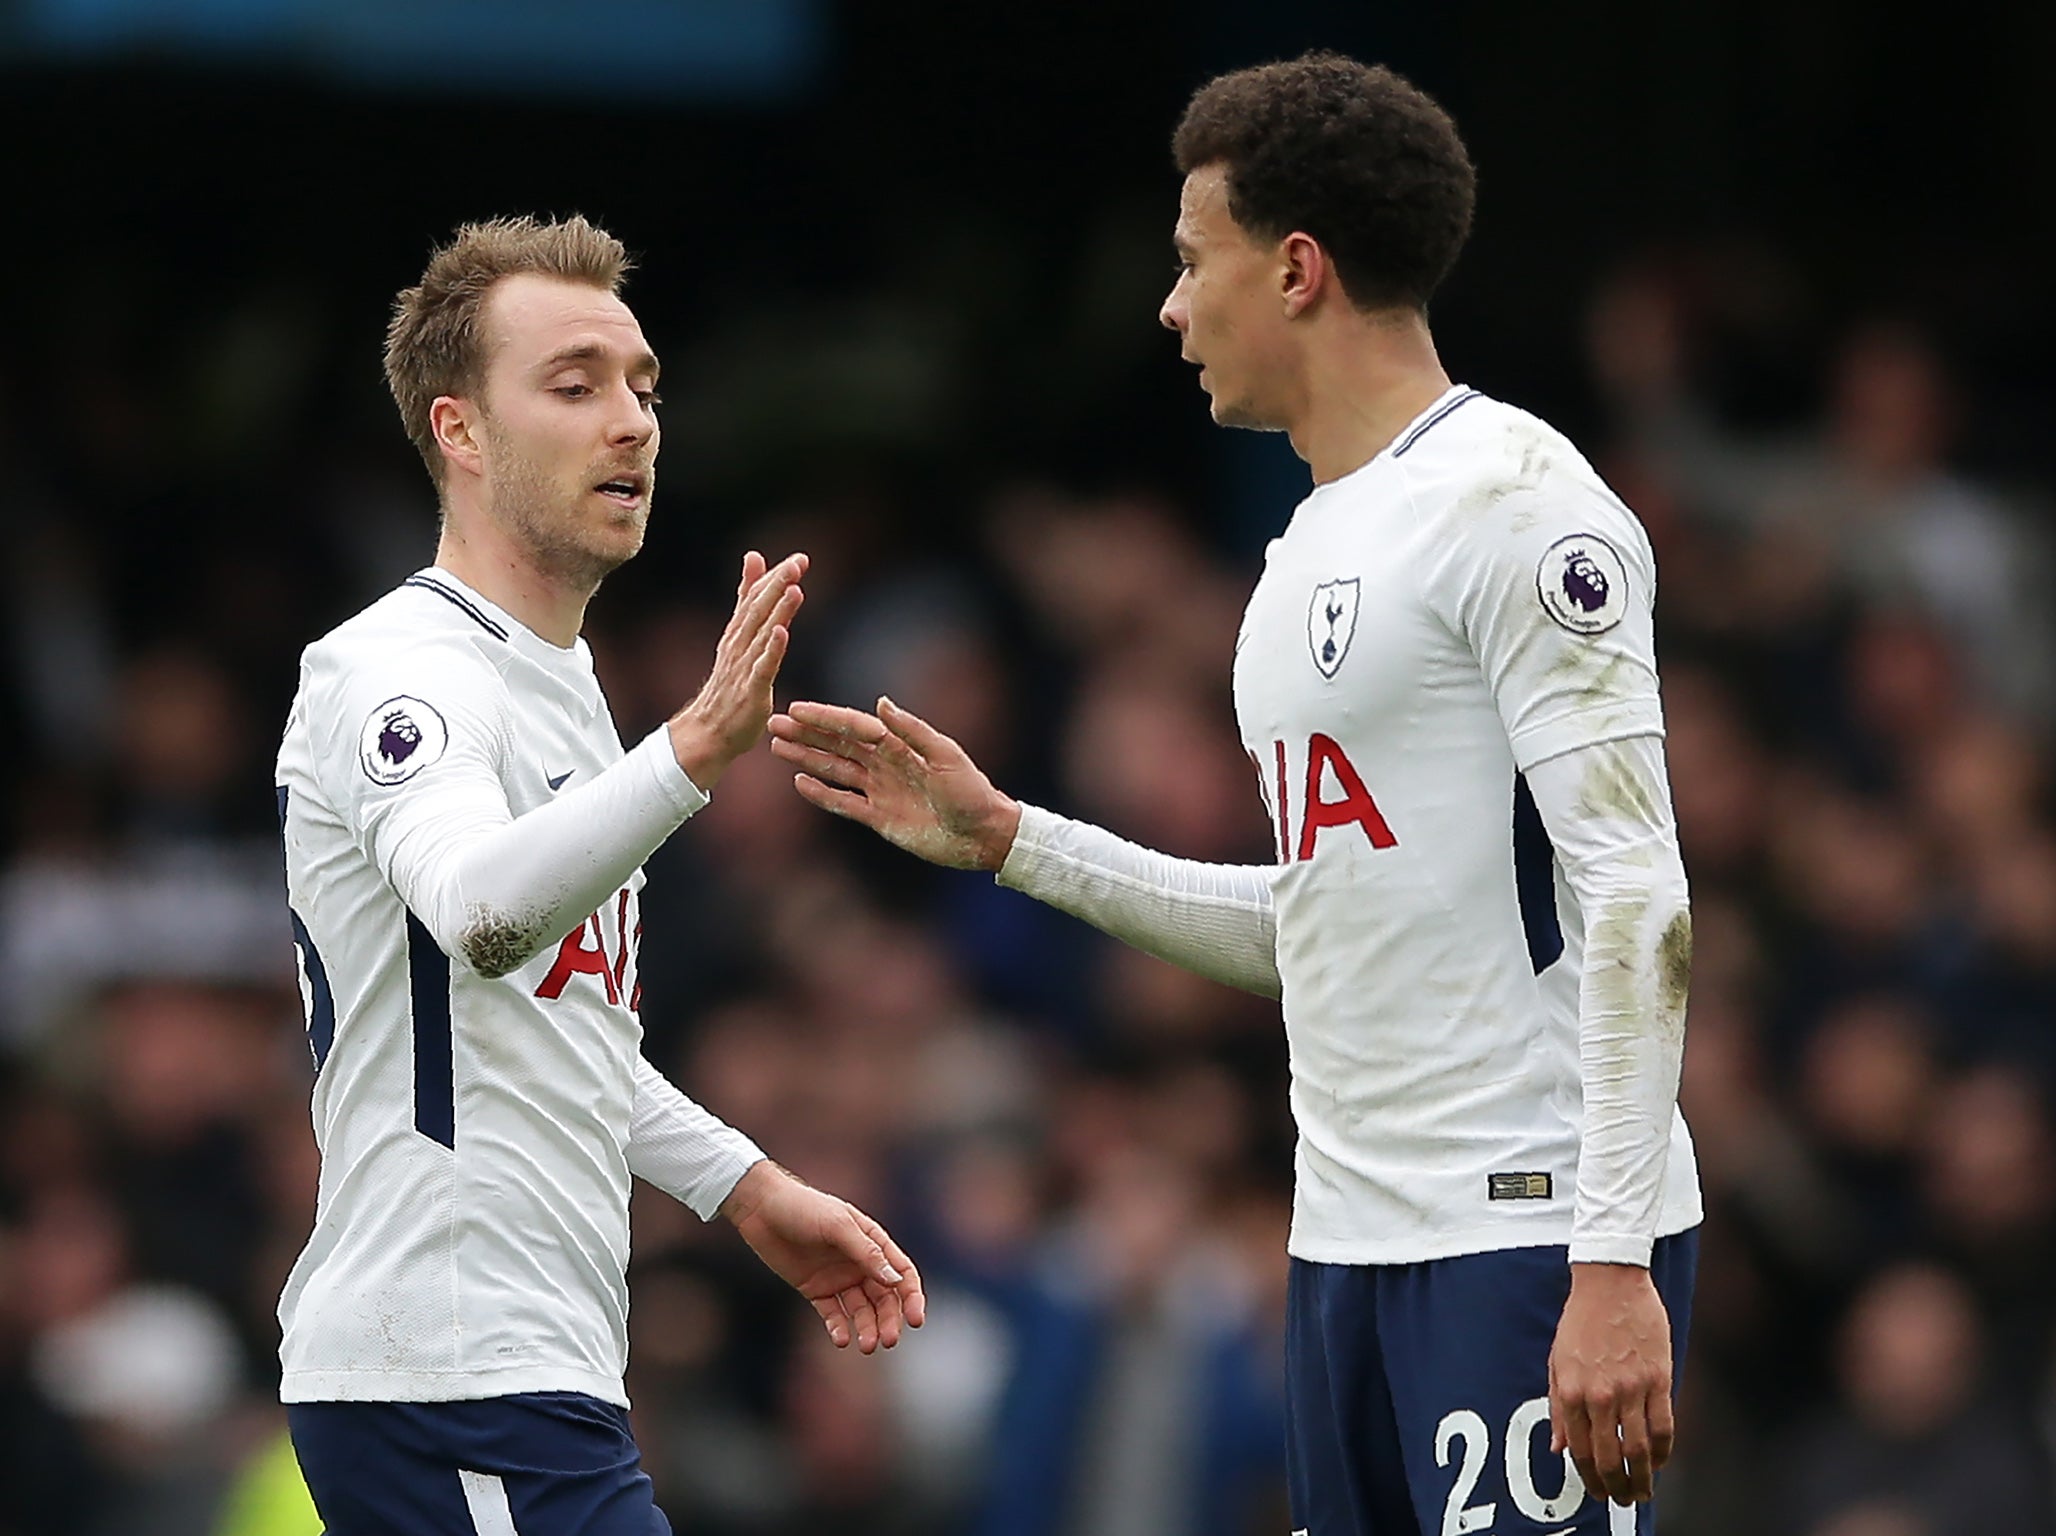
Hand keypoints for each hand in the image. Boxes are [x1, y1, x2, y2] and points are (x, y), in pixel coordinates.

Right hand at [669, 551, 807, 789]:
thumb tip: (754, 557)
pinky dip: (770, 649)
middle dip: (778, 584)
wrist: (708, 732)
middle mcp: (738, 645)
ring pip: (761, 634)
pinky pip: (761, 667)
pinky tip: (781, 632)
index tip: (798, 558)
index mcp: (737, 634)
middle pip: (758, 610)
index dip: (775, 577)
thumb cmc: (728, 686)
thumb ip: (748, 598)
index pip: (755, 598)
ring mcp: (743, 668)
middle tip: (799, 563)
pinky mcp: (750, 691)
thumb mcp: (739, 637)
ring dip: (777, 610)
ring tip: (793, 588)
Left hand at [721, 1161, 925, 1353]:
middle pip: (884, 1298)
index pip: (901, 1273)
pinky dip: (839, 1327)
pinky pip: (832, 1313)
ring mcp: (837, 1277)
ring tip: (864, 1345)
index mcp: (872, 1242)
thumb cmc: (803, 1208)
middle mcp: (859, 1262)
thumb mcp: (837, 1226)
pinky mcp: (815, 1290)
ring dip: (867, 1328)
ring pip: (861, 1310)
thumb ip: (867, 1253)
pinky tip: (841, 1339)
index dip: (912, 1297)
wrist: (761, 1209)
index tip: (916, 1320)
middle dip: (889, 1320)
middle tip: (888, 1341)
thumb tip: (896, 1280)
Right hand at [767, 696, 1019, 870]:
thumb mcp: (945, 756)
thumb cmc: (971, 792)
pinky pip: (843, 802)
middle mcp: (885, 764)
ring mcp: (880, 790)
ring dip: (807, 757)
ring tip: (777, 747)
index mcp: (900, 745)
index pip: (854, 726)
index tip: (796, 709)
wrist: (982, 835)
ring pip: (835, 770)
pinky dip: (822, 792)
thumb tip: (880, 702)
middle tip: (773, 723)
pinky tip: (799, 782)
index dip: (825, 717)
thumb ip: (912, 731)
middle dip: (806, 733)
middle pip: (837, 744)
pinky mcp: (879, 817)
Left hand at [1549, 1262, 1674, 1506]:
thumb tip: (1558, 1448)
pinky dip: (1664, 1451)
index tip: (1597, 1493)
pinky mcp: (1658, 1379)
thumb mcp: (1556, 1362)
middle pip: (1610, 1457)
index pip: (1580, 1450)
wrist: (1610, 1282)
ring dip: (1642, 1477)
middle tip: (1622, 1500)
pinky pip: (1664, 1426)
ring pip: (1639, 1449)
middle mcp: (1600, 1395)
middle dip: (1615, 1486)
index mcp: (1571, 1391)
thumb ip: (1558, 1408)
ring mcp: (1631, 1388)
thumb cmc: (1580, 1320)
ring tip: (1643, 1491)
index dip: (1589, 1478)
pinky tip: (1661, 1461)